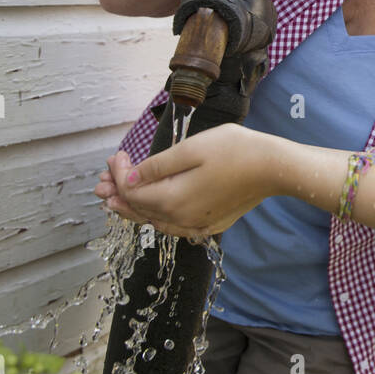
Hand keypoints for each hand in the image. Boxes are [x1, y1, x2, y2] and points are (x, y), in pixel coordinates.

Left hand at [94, 124, 274, 238]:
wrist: (274, 168)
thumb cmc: (235, 150)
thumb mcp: (191, 149)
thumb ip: (157, 167)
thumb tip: (128, 180)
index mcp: (173, 200)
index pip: (132, 193)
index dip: (118, 175)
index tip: (116, 155)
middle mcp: (181, 219)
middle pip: (139, 211)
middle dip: (117, 194)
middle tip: (100, 183)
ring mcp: (197, 225)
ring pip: (155, 221)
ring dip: (134, 207)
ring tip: (117, 196)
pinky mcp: (210, 224)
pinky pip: (174, 225)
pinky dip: (157, 216)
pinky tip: (154, 209)